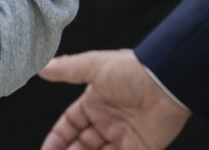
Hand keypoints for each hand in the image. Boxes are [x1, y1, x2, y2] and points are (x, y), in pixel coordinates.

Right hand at [38, 50, 188, 149]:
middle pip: (81, 144)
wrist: (166, 81)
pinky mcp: (141, 149)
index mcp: (94, 103)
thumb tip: (42, 67)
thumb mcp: (94, 67)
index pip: (69, 125)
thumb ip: (67, 69)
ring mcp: (123, 137)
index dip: (57, 139)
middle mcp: (107, 122)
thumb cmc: (130, 70)